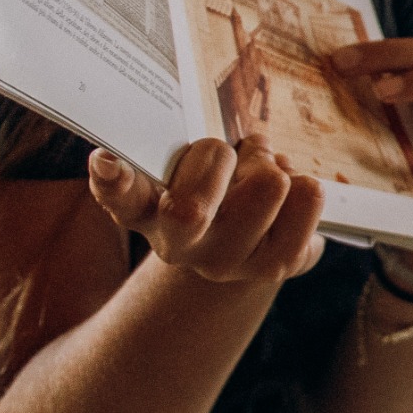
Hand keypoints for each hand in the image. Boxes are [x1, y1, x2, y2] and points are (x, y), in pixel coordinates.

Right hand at [90, 137, 324, 284]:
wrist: (250, 240)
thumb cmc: (213, 184)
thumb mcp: (186, 164)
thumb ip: (170, 147)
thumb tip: (126, 153)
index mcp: (145, 211)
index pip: (119, 196)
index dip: (113, 181)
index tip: (104, 159)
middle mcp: (179, 245)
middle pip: (196, 199)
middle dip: (221, 155)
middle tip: (231, 156)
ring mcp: (228, 261)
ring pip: (267, 184)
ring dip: (270, 164)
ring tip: (263, 173)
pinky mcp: (277, 264)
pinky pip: (307, 196)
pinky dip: (303, 182)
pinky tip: (289, 194)